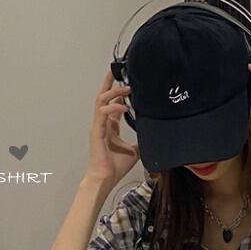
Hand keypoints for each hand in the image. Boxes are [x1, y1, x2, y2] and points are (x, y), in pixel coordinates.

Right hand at [86, 70, 140, 190]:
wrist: (105, 179)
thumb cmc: (114, 167)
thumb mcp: (134, 152)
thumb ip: (141, 142)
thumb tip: (153, 138)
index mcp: (110, 127)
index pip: (113, 104)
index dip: (119, 93)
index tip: (128, 84)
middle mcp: (103, 124)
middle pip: (104, 97)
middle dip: (109, 83)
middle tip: (117, 70)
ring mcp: (98, 126)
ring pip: (102, 101)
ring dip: (113, 92)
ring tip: (126, 86)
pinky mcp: (97, 132)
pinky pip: (103, 114)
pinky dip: (113, 108)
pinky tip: (123, 106)